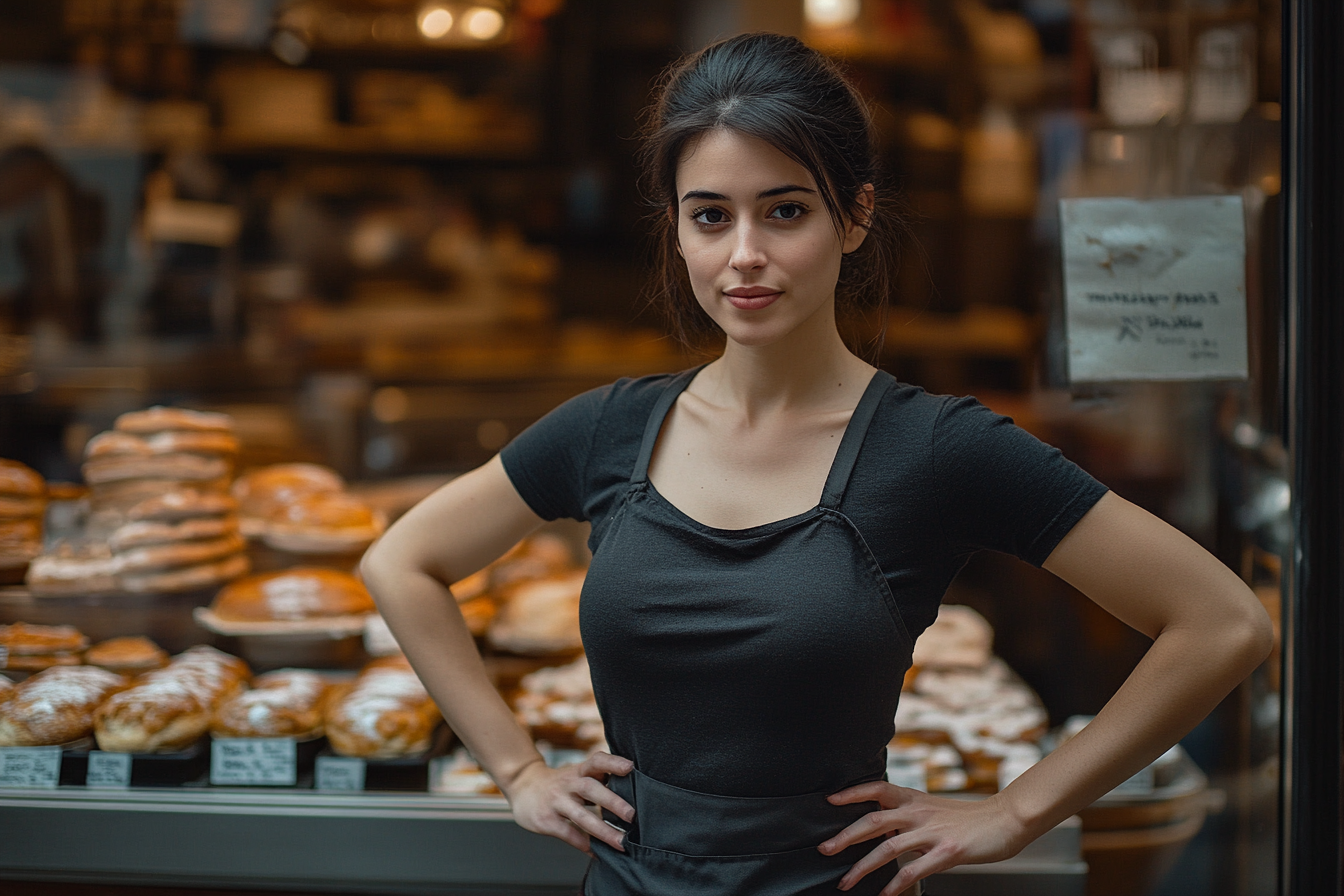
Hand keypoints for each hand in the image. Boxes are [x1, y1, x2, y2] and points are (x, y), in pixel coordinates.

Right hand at [504, 752, 635, 856]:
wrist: (522, 786)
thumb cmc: (559, 783)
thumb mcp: (576, 774)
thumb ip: (598, 779)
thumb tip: (631, 790)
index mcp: (578, 770)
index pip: (597, 760)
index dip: (613, 762)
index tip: (630, 767)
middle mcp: (568, 783)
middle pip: (591, 788)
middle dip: (613, 802)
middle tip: (632, 816)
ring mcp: (556, 801)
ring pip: (581, 816)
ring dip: (603, 831)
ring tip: (621, 843)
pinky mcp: (546, 820)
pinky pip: (568, 834)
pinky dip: (584, 845)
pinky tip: (598, 853)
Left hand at [819, 782, 1028, 893]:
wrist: (1005, 820)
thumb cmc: (970, 818)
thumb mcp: (934, 810)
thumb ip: (908, 818)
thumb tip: (881, 830)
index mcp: (914, 799)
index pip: (876, 789)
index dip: (852, 793)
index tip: (830, 800)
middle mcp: (919, 813)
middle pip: (873, 820)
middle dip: (846, 836)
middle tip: (825, 848)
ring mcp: (932, 833)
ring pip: (887, 847)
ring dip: (862, 866)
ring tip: (846, 881)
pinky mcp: (946, 853)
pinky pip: (912, 870)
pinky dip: (895, 884)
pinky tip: (884, 894)